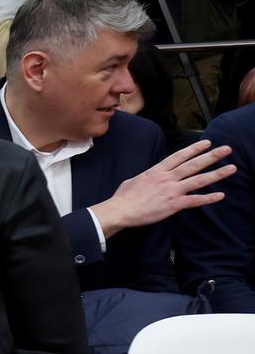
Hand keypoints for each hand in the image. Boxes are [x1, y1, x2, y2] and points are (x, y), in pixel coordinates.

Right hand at [91, 140, 235, 235]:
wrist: (120, 210)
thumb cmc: (124, 197)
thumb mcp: (135, 180)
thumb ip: (148, 176)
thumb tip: (153, 175)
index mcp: (157, 171)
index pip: (179, 156)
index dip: (194, 149)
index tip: (207, 143)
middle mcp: (167, 178)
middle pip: (193, 164)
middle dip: (212, 156)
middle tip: (227, 149)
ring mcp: (171, 191)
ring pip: (199, 180)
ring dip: (217, 173)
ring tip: (232, 168)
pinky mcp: (174, 204)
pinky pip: (195, 200)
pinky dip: (208, 198)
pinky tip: (220, 195)